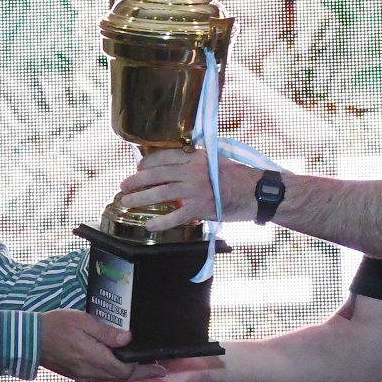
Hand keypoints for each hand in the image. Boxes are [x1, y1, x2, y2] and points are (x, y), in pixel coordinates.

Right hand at [39, 309, 165, 381]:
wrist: (30, 339)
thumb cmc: (56, 325)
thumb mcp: (84, 321)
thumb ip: (107, 332)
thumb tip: (128, 339)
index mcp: (94, 358)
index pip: (126, 371)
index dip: (144, 371)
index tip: (160, 369)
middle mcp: (89, 371)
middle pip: (121, 377)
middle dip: (140, 374)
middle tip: (156, 369)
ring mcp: (81, 375)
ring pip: (110, 378)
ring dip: (125, 374)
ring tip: (139, 365)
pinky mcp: (75, 375)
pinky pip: (98, 376)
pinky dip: (111, 372)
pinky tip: (115, 363)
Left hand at [116, 149, 264, 233]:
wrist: (257, 192)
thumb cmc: (240, 176)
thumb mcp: (217, 159)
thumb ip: (197, 160)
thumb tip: (178, 163)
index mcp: (197, 156)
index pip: (164, 156)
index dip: (147, 163)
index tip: (138, 169)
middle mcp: (193, 170)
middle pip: (157, 174)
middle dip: (136, 180)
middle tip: (123, 185)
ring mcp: (195, 190)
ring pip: (160, 193)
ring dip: (140, 198)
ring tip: (127, 202)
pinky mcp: (200, 208)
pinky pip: (174, 216)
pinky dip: (160, 222)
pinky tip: (149, 224)